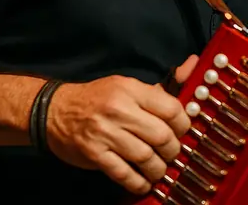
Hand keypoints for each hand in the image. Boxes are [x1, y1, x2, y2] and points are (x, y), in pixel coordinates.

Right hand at [44, 55, 198, 194]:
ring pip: (146, 157)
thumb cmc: (97, 98)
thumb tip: (193, 65)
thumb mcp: (126, 85)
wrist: (55, 110)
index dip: (184, 124)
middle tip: (171, 153)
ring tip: (159, 169)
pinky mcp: (95, 154)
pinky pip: (124, 174)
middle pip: (161, 136)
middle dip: (172, 150)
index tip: (183, 131)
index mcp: (130, 89)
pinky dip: (138, 182)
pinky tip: (143, 182)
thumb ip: (159, 88)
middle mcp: (119, 109)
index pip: (170, 109)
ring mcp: (105, 133)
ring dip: (157, 169)